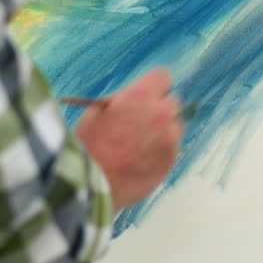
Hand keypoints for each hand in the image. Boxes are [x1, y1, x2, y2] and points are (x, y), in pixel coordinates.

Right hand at [75, 69, 182, 208]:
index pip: (163, 77)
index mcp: (141, 96)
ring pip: (174, 128)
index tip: (145, 96)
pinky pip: (171, 149)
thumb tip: (134, 99)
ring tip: (138, 147)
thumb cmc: (88, 146)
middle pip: (172, 103)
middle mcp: (162, 114)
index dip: (152, 87)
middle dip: (158, 110)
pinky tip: (140, 161)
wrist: (90, 185)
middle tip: (140, 123)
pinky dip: (160, 152)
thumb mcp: (96, 111)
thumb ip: (122, 100)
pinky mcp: (171, 161)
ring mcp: (170, 139)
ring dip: (162, 132)